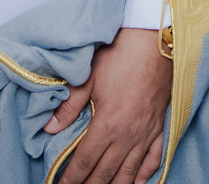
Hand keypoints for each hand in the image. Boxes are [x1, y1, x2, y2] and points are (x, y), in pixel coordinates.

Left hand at [43, 28, 172, 183]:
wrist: (156, 39)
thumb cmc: (121, 54)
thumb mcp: (89, 76)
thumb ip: (69, 105)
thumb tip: (49, 127)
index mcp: (108, 124)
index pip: (84, 162)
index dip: (71, 179)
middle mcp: (128, 135)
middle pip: (105, 173)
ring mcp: (146, 132)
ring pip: (129, 172)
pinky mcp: (159, 126)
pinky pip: (154, 158)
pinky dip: (145, 174)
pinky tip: (137, 182)